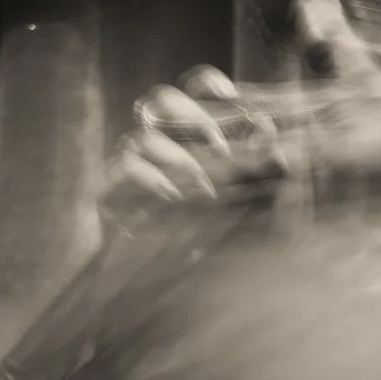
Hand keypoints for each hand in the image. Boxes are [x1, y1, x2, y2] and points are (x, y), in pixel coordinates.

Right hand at [98, 68, 281, 226]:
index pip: (191, 89)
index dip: (207, 84)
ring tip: (206, 191)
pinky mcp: (110, 193)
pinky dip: (153, 179)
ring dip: (180, 160)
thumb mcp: (260, 206)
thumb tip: (270, 130)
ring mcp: (132, 167)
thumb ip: (269, 169)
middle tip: (220, 149)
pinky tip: (175, 200)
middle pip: (160, 100)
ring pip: (143, 136)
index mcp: (192, 136)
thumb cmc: (223, 243)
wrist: (181, 294)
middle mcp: (159, 144)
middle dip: (191, 117)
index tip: (233, 97)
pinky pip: (126, 168)